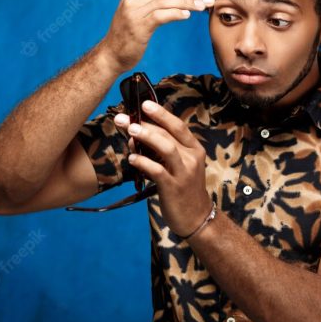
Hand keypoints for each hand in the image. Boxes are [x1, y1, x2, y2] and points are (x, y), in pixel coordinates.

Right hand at [98, 0, 213, 73]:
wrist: (111, 56)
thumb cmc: (128, 34)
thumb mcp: (140, 9)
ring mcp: (133, 12)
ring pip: (165, 2)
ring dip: (187, 3)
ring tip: (202, 6)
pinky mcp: (137, 26)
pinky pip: (159, 16)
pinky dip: (174, 13)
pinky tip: (187, 15)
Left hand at [114, 100, 212, 237]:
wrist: (195, 217)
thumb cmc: (183, 189)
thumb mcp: (179, 165)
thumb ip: (161, 150)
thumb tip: (135, 136)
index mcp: (194, 149)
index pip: (178, 126)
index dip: (161, 114)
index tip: (144, 104)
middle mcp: (191, 158)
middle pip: (168, 134)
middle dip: (145, 123)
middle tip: (124, 118)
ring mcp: (184, 172)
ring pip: (165, 148)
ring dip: (146, 137)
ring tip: (130, 131)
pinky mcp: (174, 187)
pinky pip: (157, 171)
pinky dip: (143, 163)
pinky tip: (132, 158)